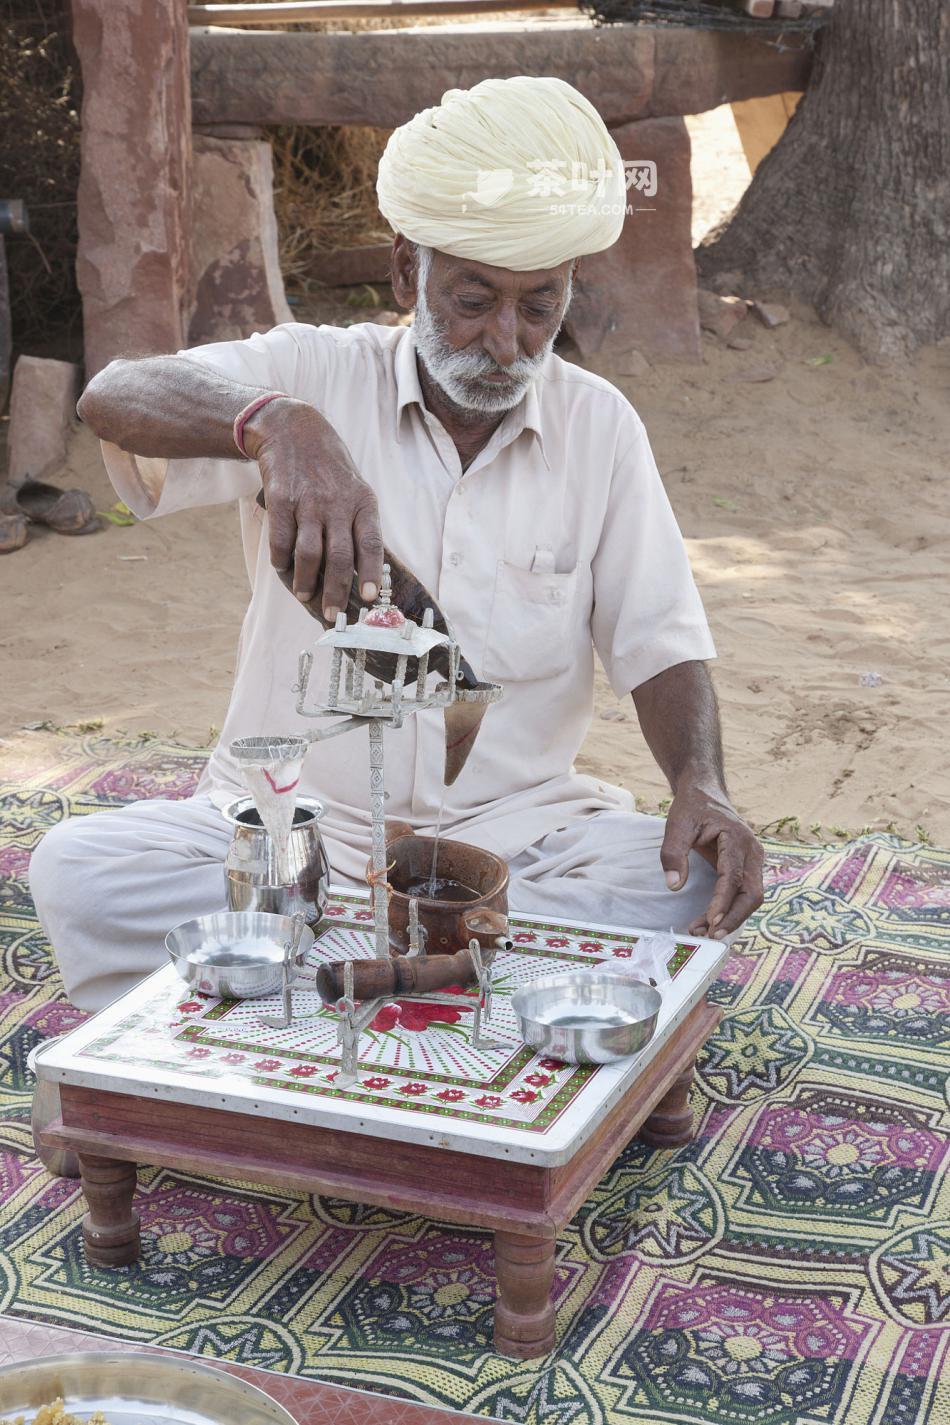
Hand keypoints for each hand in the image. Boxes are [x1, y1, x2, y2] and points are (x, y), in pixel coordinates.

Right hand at [243, 397, 383, 616]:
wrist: (293, 430)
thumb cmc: (329, 471)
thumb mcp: (354, 490)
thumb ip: (358, 527)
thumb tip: (361, 575)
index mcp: (362, 502)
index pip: (371, 543)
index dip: (371, 573)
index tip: (370, 598)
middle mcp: (337, 502)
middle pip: (339, 556)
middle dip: (336, 591)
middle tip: (333, 615)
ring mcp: (308, 500)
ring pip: (309, 553)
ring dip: (306, 581)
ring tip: (304, 595)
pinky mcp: (280, 498)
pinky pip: (281, 539)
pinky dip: (282, 560)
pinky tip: (284, 568)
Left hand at [660, 781, 763, 936]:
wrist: (706, 795)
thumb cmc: (692, 808)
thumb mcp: (677, 825)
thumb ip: (673, 854)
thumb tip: (673, 885)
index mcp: (737, 839)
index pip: (734, 877)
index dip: (723, 901)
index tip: (711, 920)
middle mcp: (752, 852)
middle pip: (752, 894)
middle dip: (732, 918)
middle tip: (709, 935)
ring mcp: (754, 861)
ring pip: (751, 897)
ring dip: (731, 917)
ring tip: (705, 930)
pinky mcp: (748, 868)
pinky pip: (745, 893)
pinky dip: (731, 909)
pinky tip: (712, 920)